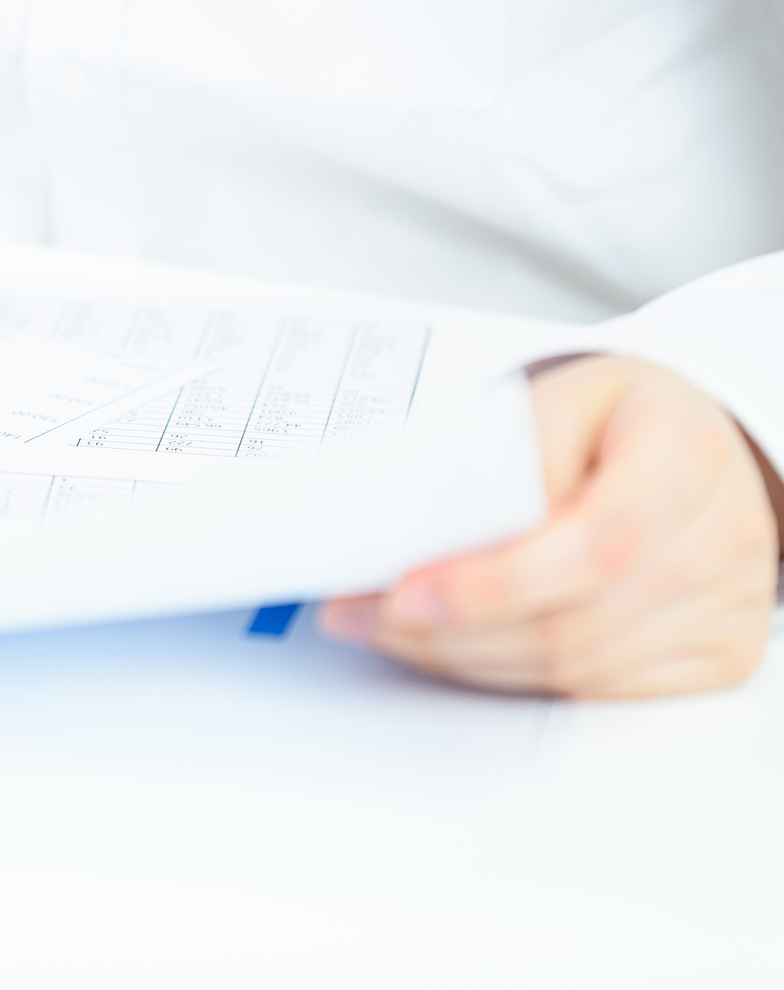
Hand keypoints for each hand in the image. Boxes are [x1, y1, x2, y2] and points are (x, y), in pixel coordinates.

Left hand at [320, 356, 779, 697]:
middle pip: (572, 624)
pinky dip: (511, 676)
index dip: (494, 584)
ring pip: (572, 670)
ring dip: (464, 658)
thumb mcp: (561, 396)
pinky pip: (595, 692)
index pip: (592, 546)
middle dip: (446, 631)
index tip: (405, 593)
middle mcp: (720, 541)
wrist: (706, 446)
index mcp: (682, 458)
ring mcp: (728, 609)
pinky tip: (457, 647)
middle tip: (360, 613)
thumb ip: (509, 454)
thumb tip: (448, 532)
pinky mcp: (714, 657)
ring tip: (389, 628)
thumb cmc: (622, 420)